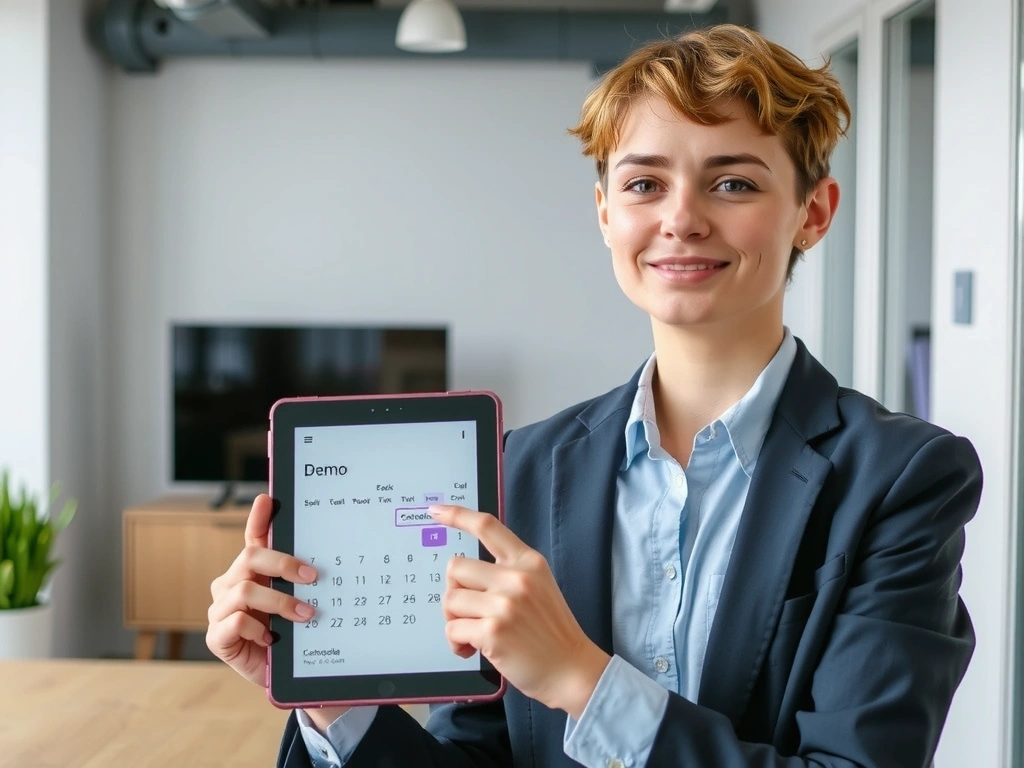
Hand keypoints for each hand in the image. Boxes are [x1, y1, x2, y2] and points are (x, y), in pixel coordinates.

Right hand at [205, 494, 348, 729]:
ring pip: (244, 591)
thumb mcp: (300, 603)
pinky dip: (257, 628)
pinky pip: (234, 621)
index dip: (258, 518)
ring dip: (279, 602)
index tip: (269, 499)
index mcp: (251, 572)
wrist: (287, 675)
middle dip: (282, 564)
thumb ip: (302, 580)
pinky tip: (272, 638)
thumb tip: (323, 559)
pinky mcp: (217, 637)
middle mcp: (231, 585)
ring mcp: (220, 611)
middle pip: (249, 559)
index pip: (253, 538)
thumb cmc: (293, 635)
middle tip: (312, 576)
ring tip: (305, 614)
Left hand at [430, 505, 610, 718]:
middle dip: (454, 592)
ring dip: (455, 621)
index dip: (457, 515)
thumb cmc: (551, 633)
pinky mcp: (493, 631)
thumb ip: (508, 572)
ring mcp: (505, 604)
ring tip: (473, 635)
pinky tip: (472, 650)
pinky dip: (456, 643)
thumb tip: (463, 572)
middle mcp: (516, 577)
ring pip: (450, 600)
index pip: (487, 526)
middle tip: (468, 612)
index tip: (435, 511)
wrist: (572, 670)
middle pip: (456, 567)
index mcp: (528, 561)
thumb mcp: (539, 587)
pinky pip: (453, 629)